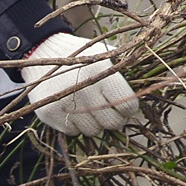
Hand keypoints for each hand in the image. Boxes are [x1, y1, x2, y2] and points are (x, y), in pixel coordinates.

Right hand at [22, 33, 139, 135]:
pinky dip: (77, 125)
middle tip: (112, 112)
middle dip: (115, 119)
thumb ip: (122, 73)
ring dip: (96, 123)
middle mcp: (84, 89)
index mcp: (101, 72)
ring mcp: (65, 103)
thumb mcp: (104, 55)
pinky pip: (73, 132)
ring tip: (92, 109)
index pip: (127, 105)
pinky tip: (75, 110)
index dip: (130, 109)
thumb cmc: (81, 56)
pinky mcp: (49, 114)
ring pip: (93, 130)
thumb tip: (142, 95)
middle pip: (112, 123)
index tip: (126, 106)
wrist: (43, 53)